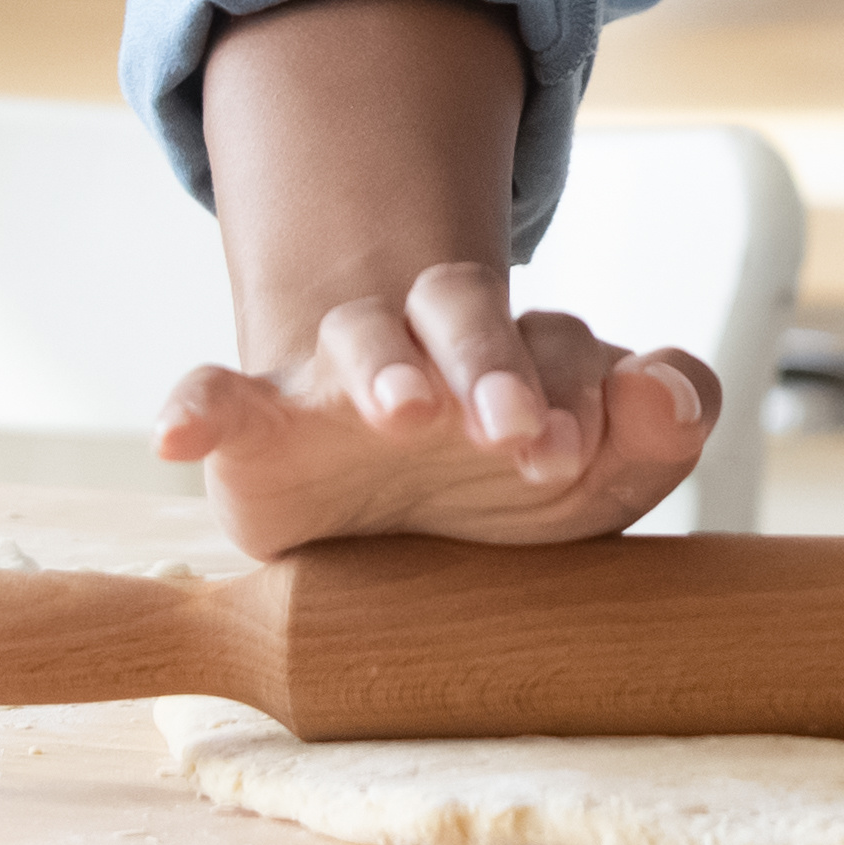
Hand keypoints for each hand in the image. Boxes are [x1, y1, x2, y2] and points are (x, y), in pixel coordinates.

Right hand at [155, 259, 725, 558]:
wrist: (383, 536)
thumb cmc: (507, 486)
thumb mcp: (605, 469)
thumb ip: (662, 421)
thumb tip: (666, 384)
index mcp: (515, 344)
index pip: (550, 338)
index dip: (566, 388)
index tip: (577, 449)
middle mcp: (426, 345)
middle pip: (458, 308)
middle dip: (489, 363)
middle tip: (518, 431)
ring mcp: (335, 382)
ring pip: (356, 341)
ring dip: (382, 370)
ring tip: (404, 412)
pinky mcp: (255, 432)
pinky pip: (215, 398)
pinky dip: (195, 405)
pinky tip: (177, 432)